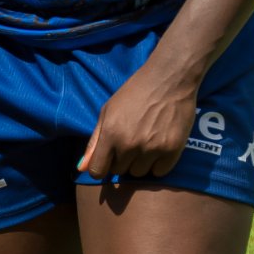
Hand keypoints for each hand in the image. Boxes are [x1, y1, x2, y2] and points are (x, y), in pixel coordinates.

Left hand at [78, 60, 198, 183]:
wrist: (169, 79)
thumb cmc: (135, 92)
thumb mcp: (108, 111)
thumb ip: (94, 141)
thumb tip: (81, 168)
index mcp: (111, 134)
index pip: (97, 171)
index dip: (101, 167)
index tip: (108, 160)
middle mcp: (130, 144)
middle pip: (119, 171)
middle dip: (122, 160)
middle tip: (131, 140)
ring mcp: (152, 148)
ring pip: (139, 173)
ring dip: (140, 163)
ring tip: (146, 142)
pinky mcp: (172, 150)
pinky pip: (160, 172)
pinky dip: (159, 164)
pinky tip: (159, 145)